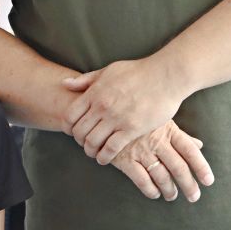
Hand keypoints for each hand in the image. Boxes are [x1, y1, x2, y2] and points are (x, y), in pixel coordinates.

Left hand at [62, 58, 188, 163]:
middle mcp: (102, 106)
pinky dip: (104, 157)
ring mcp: (116, 118)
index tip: (73, 131)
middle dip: (79, 141)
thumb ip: (86, 80)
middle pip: (79, 132)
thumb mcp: (109, 71)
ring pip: (92, 142)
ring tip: (95, 153)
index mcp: (95, 92)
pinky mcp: (132, 128)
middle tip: (85, 143)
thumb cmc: (138, 71)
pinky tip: (105, 158)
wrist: (166, 76)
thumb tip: (64, 84)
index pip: (70, 116)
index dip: (68, 127)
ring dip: (90, 151)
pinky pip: (111, 148)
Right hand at [107, 120, 212, 202]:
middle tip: (194, 196)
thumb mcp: (162, 120)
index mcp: (169, 130)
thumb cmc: (139, 115)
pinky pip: (141, 180)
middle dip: (188, 185)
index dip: (201, 166)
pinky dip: (150, 190)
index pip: (190, 151)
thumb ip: (181, 136)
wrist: (108, 112)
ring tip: (172, 196)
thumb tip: (199, 145)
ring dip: (169, 190)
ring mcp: (141, 151)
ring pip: (161, 176)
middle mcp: (157, 141)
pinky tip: (154, 194)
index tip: (208, 181)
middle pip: (178, 167)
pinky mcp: (125, 159)